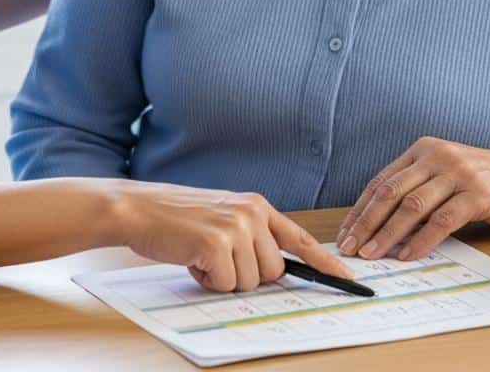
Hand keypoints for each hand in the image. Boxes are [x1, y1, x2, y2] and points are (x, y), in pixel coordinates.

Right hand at [112, 181, 352, 292]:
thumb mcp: (222, 217)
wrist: (140, 209)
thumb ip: (251, 236)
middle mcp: (252, 213)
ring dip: (223, 278)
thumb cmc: (177, 218)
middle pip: (273, 272)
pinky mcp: (217, 244)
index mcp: (256, 205)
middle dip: (245, 275)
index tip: (349, 279)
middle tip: (215, 256)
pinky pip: (226, 284)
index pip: (300, 238)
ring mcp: (236, 227)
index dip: (325, 263)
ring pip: (250, 282)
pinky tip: (191, 257)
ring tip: (200, 253)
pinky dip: (206, 279)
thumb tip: (275, 269)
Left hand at [336, 137, 489, 261]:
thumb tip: (379, 222)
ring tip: (372, 254)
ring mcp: (458, 174)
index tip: (346, 231)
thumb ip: (417, 189)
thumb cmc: (485, 181)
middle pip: (390, 192)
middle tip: (350, 246)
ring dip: (387, 234)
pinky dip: (421, 240)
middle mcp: (437, 157)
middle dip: (366, 222)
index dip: (361, 208)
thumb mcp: (445, 174)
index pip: (381, 181)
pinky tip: (408, 254)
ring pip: (412, 206)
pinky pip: (442, 220)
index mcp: (423, 150)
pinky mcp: (478, 195)